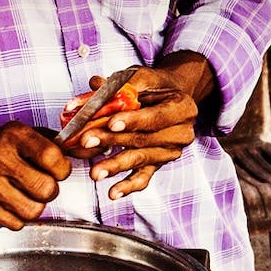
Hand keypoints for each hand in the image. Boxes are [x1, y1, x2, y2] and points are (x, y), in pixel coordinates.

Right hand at [0, 111, 69, 228]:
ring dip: (35, 206)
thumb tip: (94, 149)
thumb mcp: (27, 136)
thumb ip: (62, 145)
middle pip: (47, 190)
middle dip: (49, 191)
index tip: (55, 169)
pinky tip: (9, 202)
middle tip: (39, 183)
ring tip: (24, 194)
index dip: (62, 169)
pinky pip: (16, 224)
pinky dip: (17, 217)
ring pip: (33, 211)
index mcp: (14, 134)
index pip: (55, 159)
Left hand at [66, 54, 214, 198]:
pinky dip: (128, 186)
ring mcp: (171, 151)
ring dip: (116, 166)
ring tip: (95, 172)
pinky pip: (144, 177)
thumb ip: (120, 83)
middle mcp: (181, 133)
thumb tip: (94, 85)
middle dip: (113, 141)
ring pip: (141, 159)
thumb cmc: (155, 87)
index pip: (156, 117)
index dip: (134, 120)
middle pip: (145, 140)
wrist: (170, 98)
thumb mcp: (141, 77)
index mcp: (182, 108)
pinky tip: (113, 193)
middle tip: (88, 141)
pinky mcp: (159, 164)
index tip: (111, 122)